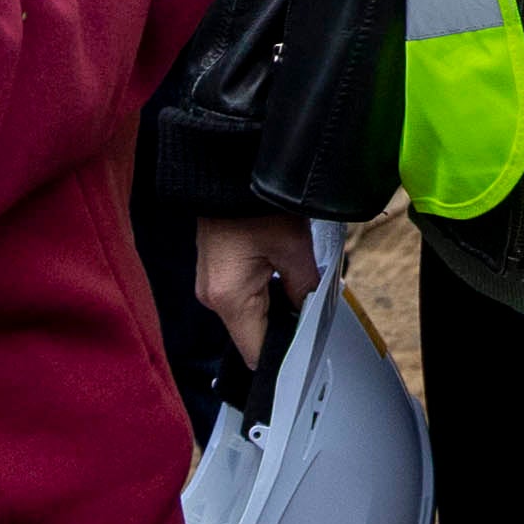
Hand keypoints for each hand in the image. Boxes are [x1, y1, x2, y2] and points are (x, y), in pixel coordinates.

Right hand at [198, 215, 320, 367]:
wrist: (227, 168)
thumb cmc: (254, 203)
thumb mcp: (294, 249)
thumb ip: (305, 289)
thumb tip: (311, 312)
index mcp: (229, 299)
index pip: (255, 352)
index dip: (283, 355)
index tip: (307, 354)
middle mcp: (213, 298)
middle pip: (252, 335)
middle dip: (283, 327)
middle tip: (312, 314)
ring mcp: (211, 285)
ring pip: (250, 316)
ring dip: (274, 307)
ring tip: (298, 287)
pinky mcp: (216, 272)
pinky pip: (242, 296)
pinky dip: (264, 293)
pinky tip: (281, 276)